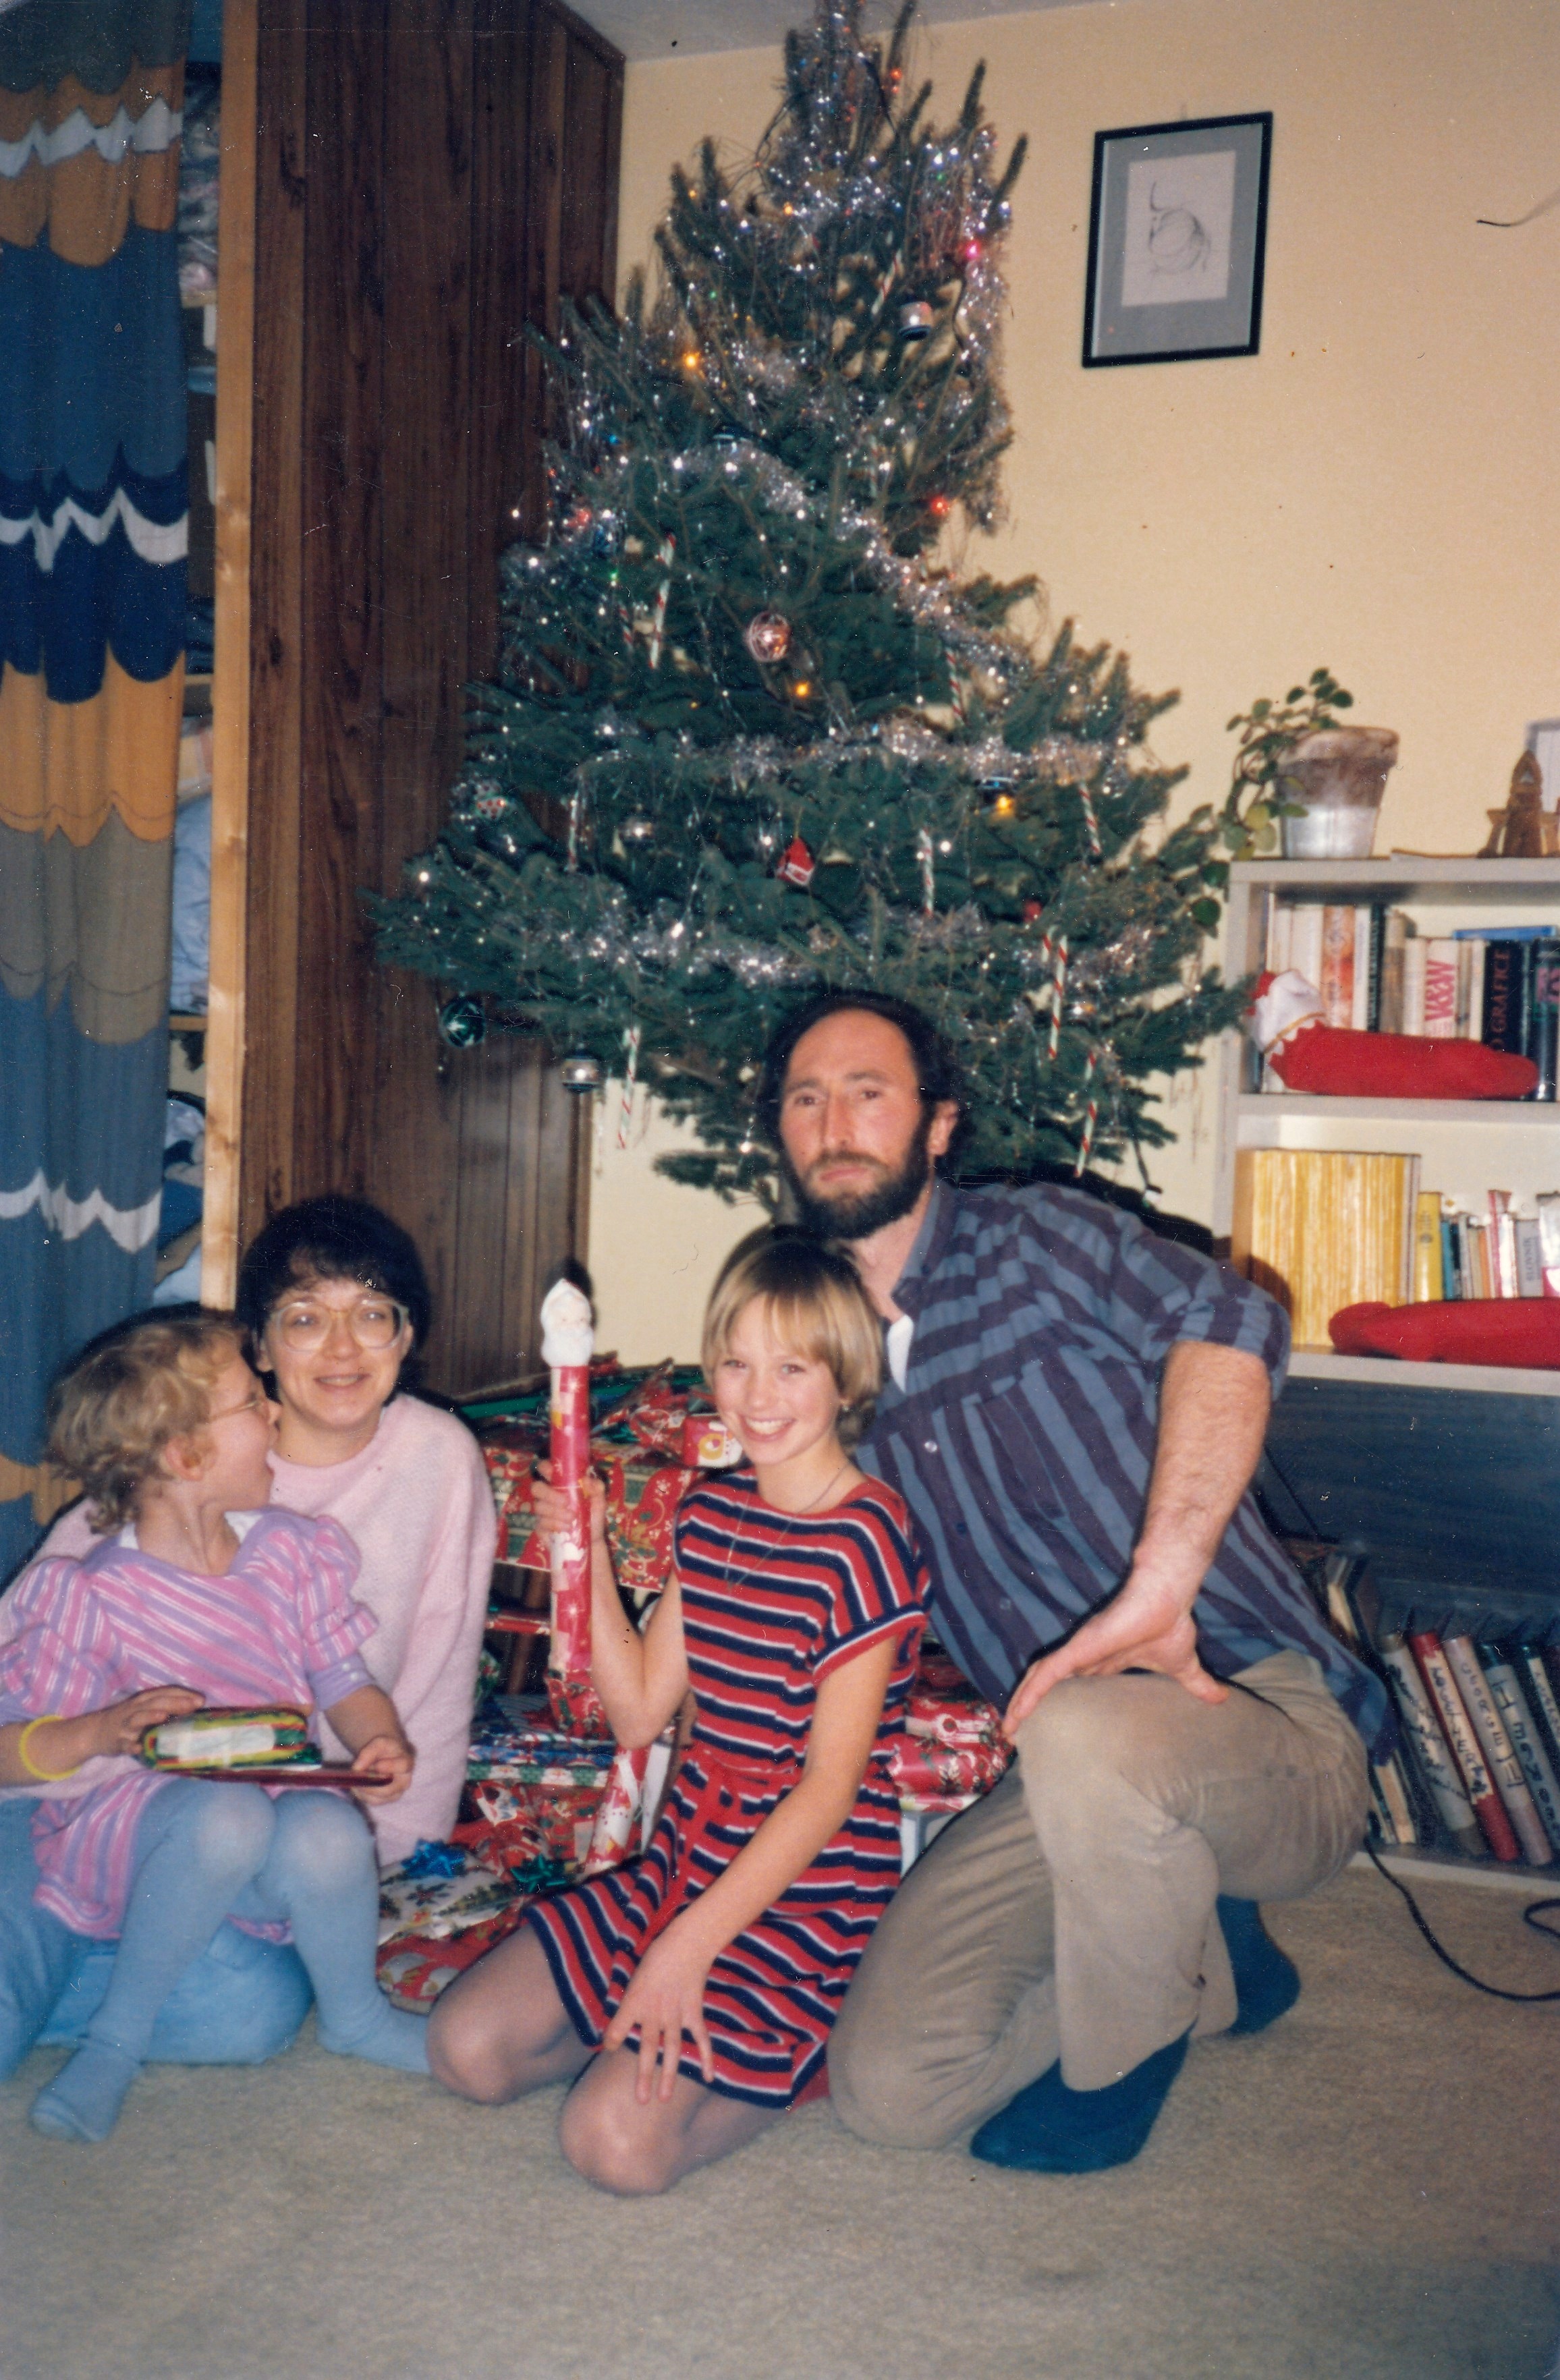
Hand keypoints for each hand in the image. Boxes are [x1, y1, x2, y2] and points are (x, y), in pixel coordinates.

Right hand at [78, 1685, 205, 1765]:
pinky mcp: (117, 1742)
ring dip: (150, 1716)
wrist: (95, 1731)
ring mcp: (125, 1725)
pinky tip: (138, 1748)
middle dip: (174, 1703)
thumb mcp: (146, 1709)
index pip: (166, 1692)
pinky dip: (131, 1746)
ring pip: (137, 1718)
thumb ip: (167, 1707)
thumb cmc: (129, 1719)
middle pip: (156, 1703)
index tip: (201, 1700)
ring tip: (164, 1716)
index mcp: (145, 1700)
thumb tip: (195, 1710)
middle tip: (192, 1705)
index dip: (183, 1694)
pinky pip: (124, 1744)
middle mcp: (135, 1709)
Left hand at [347, 1732, 414, 1804]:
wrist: (387, 1756)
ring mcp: (395, 1794)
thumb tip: (357, 1769)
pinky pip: (371, 1801)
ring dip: (364, 1790)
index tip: (377, 1765)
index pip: (403, 1766)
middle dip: (371, 1786)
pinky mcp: (385, 1800)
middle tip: (358, 1779)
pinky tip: (357, 1785)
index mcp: (407, 1763)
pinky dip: (362, 1794)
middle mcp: (404, 1782)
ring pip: (378, 1799)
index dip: (390, 1767)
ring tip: (356, 1780)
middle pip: (389, 1790)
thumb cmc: (385, 1749)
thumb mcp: (378, 1744)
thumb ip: (368, 1753)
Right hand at [531, 1459, 605, 1548]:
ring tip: (572, 1518)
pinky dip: (555, 1524)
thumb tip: (586, 1479)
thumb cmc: (593, 1517)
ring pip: (539, 1506)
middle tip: (565, 1501)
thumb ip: (596, 1488)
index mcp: (560, 1485)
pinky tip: (567, 1528)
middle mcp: (548, 1496)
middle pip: (536, 1488)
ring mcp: (542, 1512)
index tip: (551, 1471)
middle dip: (549, 1494)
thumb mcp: (599, 1501)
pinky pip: (542, 1523)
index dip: (545, 1467)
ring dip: (556, 1512)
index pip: (545, 1470)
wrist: (591, 1541)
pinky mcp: (540, 1528)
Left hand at [603, 1919, 713, 2101]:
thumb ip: (631, 2002)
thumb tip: (620, 2025)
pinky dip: (706, 2057)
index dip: (611, 2039)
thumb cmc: (657, 1957)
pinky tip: (708, 2077)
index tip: (607, 2048)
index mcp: (635, 2000)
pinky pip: (701, 2038)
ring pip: (672, 2049)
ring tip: (663, 2098)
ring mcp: (676, 2014)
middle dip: (644, 2074)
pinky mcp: (693, 2012)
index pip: (618, 2026)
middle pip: (648, 2047)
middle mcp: (654, 2011)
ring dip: (668, 2074)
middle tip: (641, 2100)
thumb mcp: (636, 1976)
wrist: (686, 1944)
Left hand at [1002, 1565, 1227, 1739]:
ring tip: (1008, 1728)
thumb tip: (1222, 1700)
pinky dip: (1029, 1693)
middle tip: (1014, 1731)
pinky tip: (1017, 1712)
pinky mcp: (1078, 1647)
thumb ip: (1197, 1683)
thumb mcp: (1184, 1665)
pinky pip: (1046, 1673)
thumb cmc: (1171, 1621)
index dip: (1057, 1701)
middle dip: (1029, 1704)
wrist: (1168, 1594)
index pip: (1071, 1682)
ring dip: (1021, 1702)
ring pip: (1039, 1679)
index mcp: (1104, 1660)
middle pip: (1047, 1682)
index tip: (1046, 1722)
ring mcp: (1079, 1651)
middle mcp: (1085, 1656)